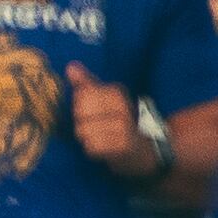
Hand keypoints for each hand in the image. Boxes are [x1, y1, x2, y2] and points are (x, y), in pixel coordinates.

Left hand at [67, 64, 165, 178]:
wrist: (147, 151)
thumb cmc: (120, 123)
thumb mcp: (105, 100)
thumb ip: (87, 84)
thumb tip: (71, 66)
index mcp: (117, 93)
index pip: (81, 94)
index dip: (80, 105)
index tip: (94, 111)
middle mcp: (123, 108)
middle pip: (79, 112)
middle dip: (81, 121)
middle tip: (98, 126)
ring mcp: (125, 128)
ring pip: (83, 130)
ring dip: (87, 137)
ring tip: (102, 138)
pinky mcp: (124, 147)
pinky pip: (92, 147)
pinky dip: (93, 150)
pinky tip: (105, 149)